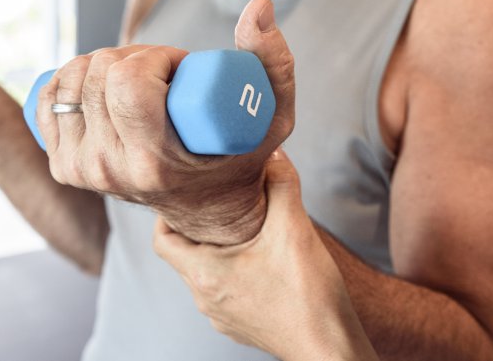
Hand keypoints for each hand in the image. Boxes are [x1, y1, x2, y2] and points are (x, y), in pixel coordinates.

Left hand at [36, 0, 295, 244]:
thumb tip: (258, 6)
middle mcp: (112, 170)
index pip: (128, 83)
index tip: (179, 67)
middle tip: (163, 74)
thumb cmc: (239, 156)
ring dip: (105, 65)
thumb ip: (274, 60)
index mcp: (156, 162)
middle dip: (133, 56)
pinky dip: (72, 80)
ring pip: (72, 79)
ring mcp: (84, 171)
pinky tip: (101, 89)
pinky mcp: (65, 167)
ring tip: (139, 85)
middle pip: (99, 74)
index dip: (154, 57)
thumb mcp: (271, 115)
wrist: (207, 208)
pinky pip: (51, 98)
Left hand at [153, 149, 377, 360]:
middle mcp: (205, 298)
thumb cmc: (308, 295)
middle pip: (183, 255)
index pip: (161, 239)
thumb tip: (271, 152)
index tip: (187, 195)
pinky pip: (226, 291)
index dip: (167, 213)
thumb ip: (281, 183)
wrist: (331, 347)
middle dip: (198, 227)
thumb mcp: (294, 228)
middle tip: (218, 202)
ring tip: (241, 227)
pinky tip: (261, 259)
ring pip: (205, 273)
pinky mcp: (242, 325)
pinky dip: (233, 271)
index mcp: (204, 273)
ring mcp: (222, 315)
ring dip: (218, 250)